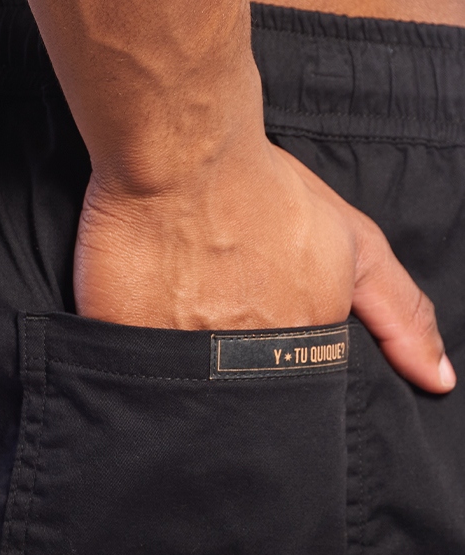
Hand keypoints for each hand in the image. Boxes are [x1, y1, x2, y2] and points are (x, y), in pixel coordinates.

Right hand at [74, 142, 454, 392]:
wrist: (184, 152)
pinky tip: (135, 334)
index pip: (293, 394)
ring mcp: (181, 358)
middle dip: (231, 382)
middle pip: (239, 402)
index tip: (258, 340)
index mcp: (300, 346)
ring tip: (175, 324)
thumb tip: (438, 382)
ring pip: (184, 397)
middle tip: (214, 326)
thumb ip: (399, 313)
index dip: (277, 373)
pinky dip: (130, 371)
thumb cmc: (267, 188)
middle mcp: (245, 362)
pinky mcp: (122, 345)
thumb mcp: (354, 243)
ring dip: (181, 380)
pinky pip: (126, 379)